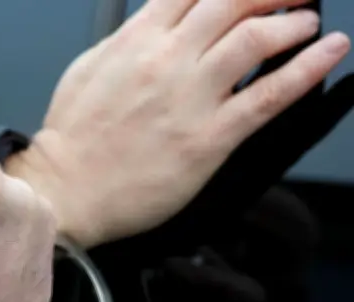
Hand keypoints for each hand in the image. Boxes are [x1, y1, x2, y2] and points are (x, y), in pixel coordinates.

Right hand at [6, 0, 349, 247]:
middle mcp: (166, 59)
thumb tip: (157, 22)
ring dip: (292, 22)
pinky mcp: (209, 137)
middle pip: (233, 2)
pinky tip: (329, 51)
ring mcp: (190, 97)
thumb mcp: (89, 69)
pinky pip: (269, 95)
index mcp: (136, 40)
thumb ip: (128, 40)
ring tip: (306, 22)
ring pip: (256, 38)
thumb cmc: (72, 138)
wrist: (66, 190)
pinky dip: (307, 68)